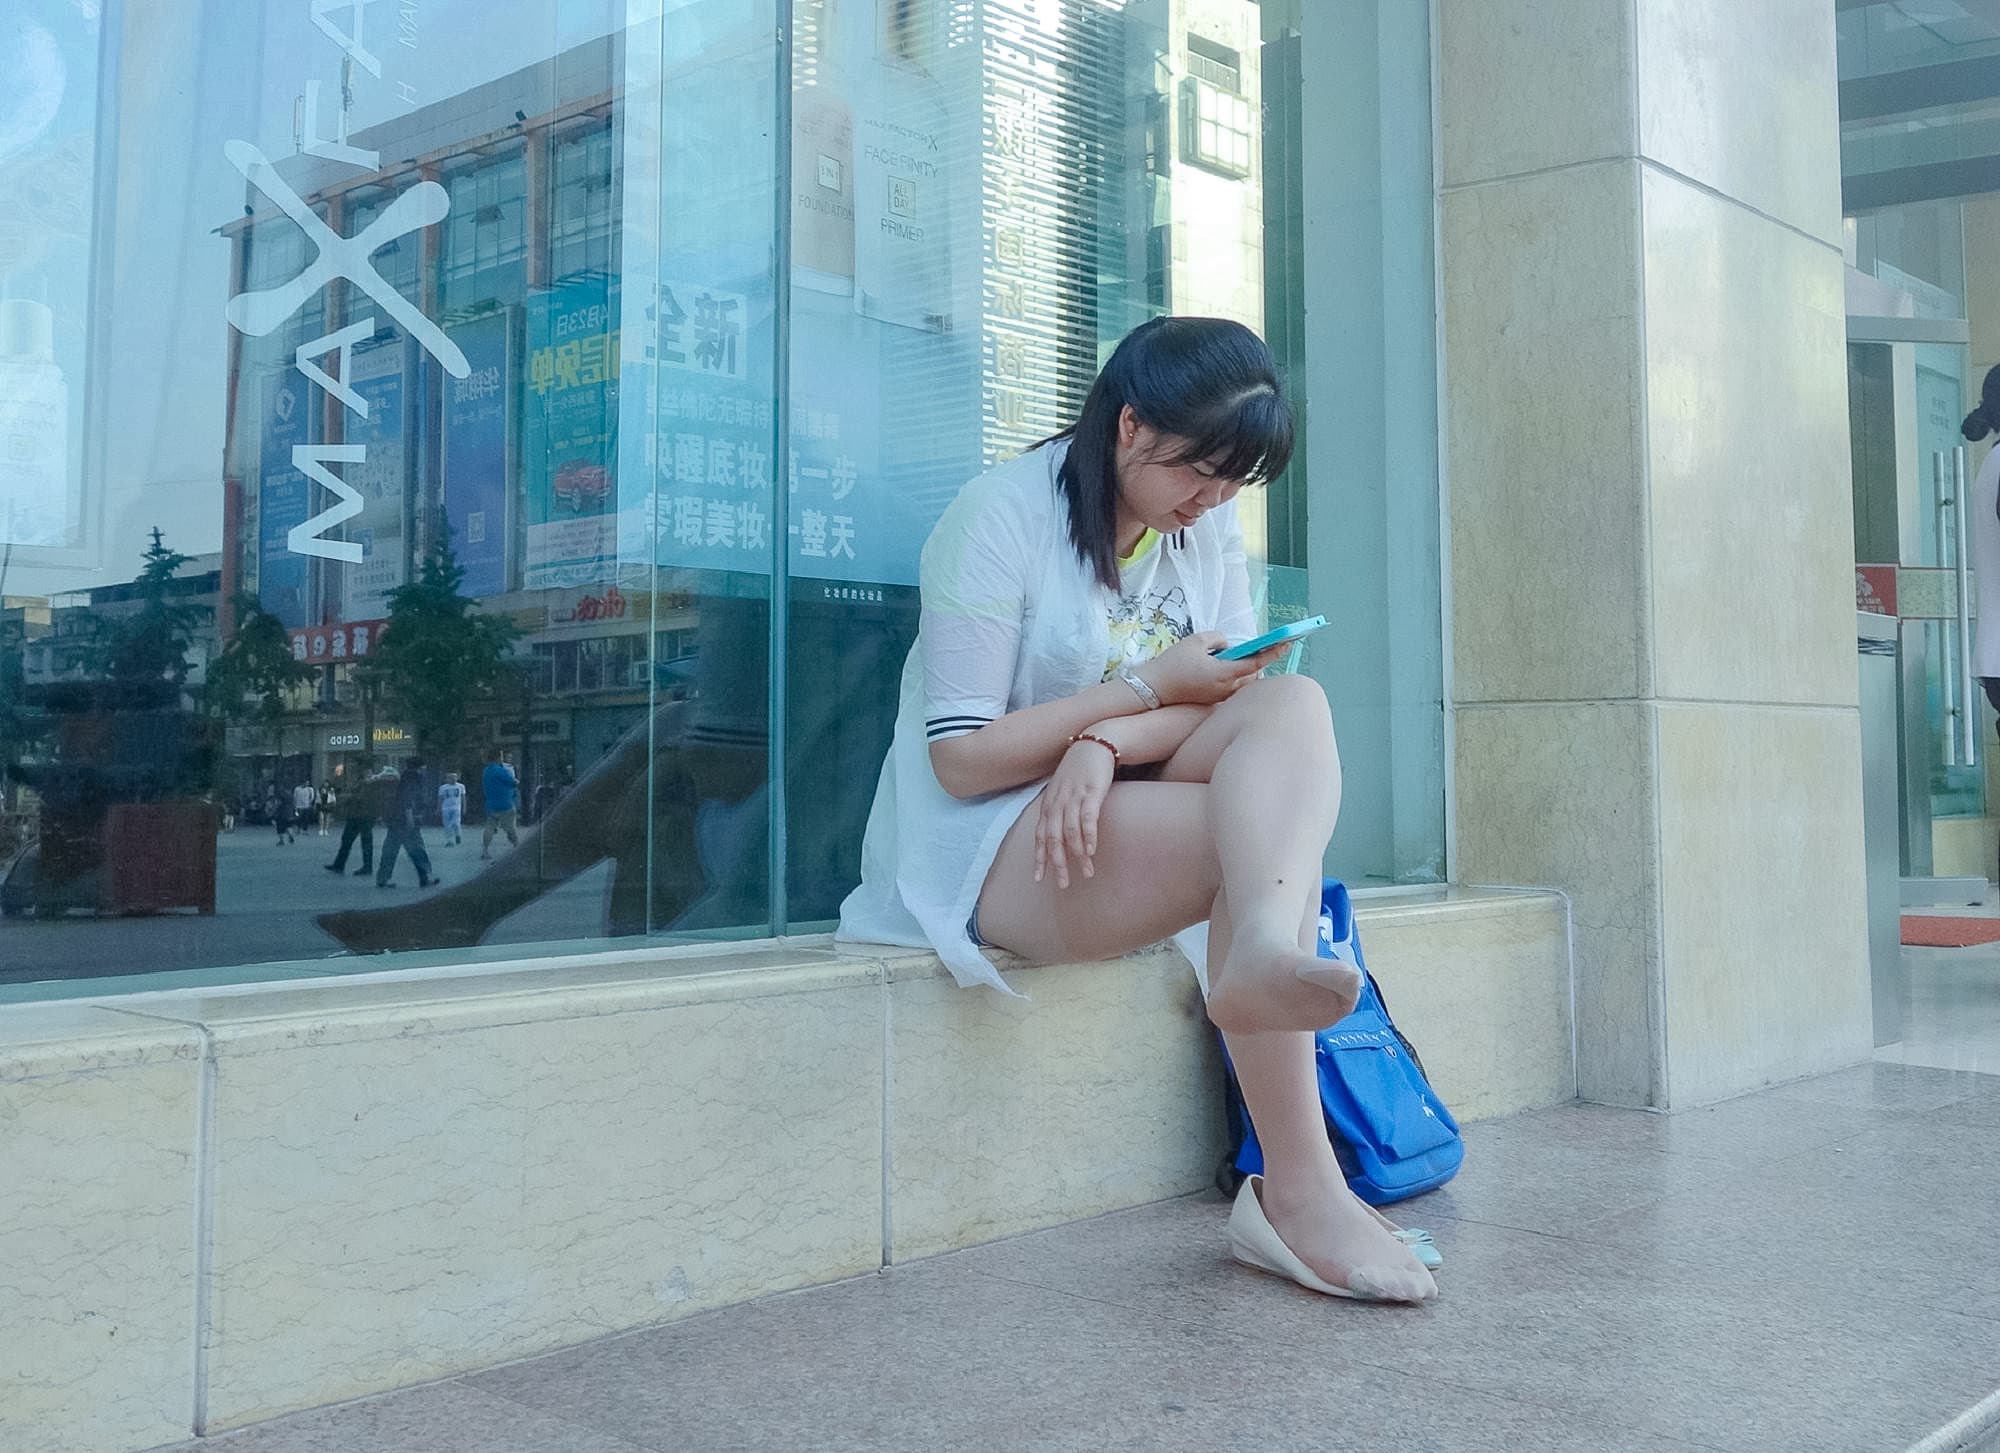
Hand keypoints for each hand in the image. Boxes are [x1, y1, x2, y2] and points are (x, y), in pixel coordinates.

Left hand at [1035, 736, 1116, 887]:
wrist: (1094, 744)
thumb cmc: (1079, 769)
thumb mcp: (1062, 790)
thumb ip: (1057, 809)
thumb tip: (1055, 831)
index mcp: (1049, 804)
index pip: (1039, 836)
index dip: (1039, 857)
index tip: (1039, 879)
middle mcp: (1057, 803)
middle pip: (1052, 839)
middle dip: (1057, 864)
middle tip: (1062, 884)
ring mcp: (1073, 798)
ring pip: (1069, 832)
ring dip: (1076, 855)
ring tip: (1085, 873)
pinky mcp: (1091, 793)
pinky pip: (1087, 818)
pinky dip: (1088, 836)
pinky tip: (1091, 851)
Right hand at [1133, 632, 1272, 705]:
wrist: (1153, 689)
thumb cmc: (1173, 663)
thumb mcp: (1196, 641)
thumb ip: (1219, 639)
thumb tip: (1229, 646)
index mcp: (1224, 673)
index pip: (1256, 662)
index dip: (1273, 652)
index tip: (1287, 643)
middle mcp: (1226, 688)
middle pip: (1253, 675)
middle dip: (1259, 662)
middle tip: (1263, 647)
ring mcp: (1219, 697)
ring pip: (1243, 684)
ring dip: (1247, 671)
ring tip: (1243, 658)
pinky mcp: (1212, 701)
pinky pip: (1232, 689)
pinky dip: (1236, 678)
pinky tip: (1228, 669)